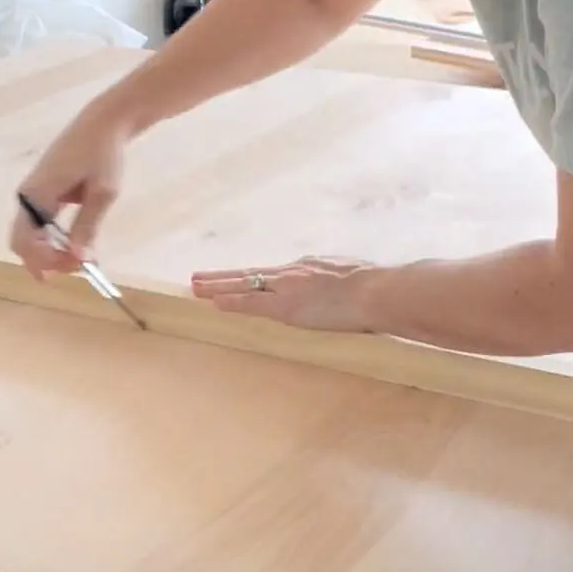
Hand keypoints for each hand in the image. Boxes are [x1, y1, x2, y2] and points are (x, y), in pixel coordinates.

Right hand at [10, 95, 134, 277]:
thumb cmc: (105, 155)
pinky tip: (76, 242)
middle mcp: (28, 195)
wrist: (104, 123)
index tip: (78, 266)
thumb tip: (79, 258)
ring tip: (81, 257)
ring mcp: (34, 192)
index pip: (26, 241)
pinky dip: (53, 238)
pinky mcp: (44, 191)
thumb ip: (88, 226)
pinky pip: (40, 223)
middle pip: (23, 241)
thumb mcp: (103, 193)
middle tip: (80, 267)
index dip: (46, 261)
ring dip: (50, 251)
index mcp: (37, 194)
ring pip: (31, 234)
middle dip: (47, 260)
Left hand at [191, 257, 375, 332]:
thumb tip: (348, 289)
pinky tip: (214, 302)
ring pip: (244, 283)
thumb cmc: (376, 288)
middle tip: (200, 276)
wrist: (376, 291)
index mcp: (310, 266)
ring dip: (218, 285)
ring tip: (196, 286)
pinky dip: (231, 301)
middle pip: (252, 273)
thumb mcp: (355, 276)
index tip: (239, 277)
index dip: (254, 277)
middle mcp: (294, 272)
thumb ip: (343, 281)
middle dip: (225, 276)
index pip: (274, 274)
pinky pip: (251, 302)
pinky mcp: (285, 305)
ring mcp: (287, 287)